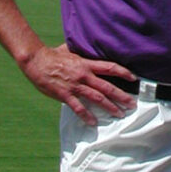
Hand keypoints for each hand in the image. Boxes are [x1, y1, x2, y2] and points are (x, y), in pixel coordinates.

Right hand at [19, 44, 136, 125]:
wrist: (37, 61)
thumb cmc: (54, 55)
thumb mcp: (72, 51)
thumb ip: (83, 53)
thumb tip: (91, 48)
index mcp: (87, 64)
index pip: (110, 68)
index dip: (123, 73)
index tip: (133, 79)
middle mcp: (84, 75)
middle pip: (107, 86)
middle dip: (121, 96)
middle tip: (132, 104)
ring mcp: (75, 86)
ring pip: (97, 98)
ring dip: (109, 107)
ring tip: (119, 114)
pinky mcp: (65, 95)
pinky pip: (78, 107)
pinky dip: (86, 116)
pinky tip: (93, 122)